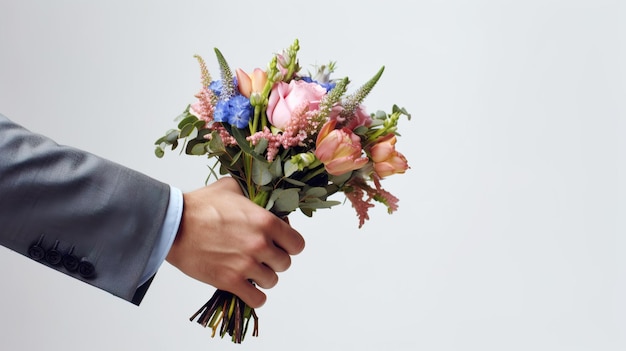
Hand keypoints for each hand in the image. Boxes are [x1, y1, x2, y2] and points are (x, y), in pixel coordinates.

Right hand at [165, 177, 304, 307]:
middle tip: (258, 256)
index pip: (297, 244)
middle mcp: (261, 244)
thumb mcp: (231, 188)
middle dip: (273, 261)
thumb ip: (252, 195)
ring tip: (248, 270)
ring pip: (272, 281)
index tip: (278, 244)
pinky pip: (257, 299)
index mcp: (266, 221)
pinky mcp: (230, 281)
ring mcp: (246, 264)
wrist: (173, 224)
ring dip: (262, 277)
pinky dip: (254, 296)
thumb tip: (260, 199)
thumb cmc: (199, 205)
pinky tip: (246, 288)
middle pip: (284, 264)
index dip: (288, 245)